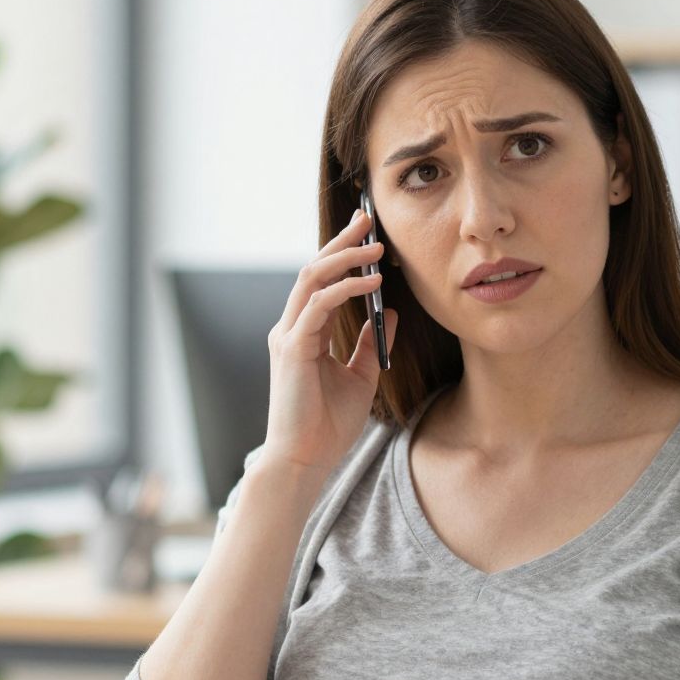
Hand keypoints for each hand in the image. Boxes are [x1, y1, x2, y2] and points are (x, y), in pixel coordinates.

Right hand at [262, 206, 398, 474]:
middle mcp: (292, 328)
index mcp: (305, 332)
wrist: (306, 460)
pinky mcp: (293, 349)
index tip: (367, 231)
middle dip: (342, 242)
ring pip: (312, 279)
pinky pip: (319, 306)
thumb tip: (391, 311)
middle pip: (314, 269)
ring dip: (345, 258)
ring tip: (376, 248)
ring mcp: (288, 336)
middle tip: (368, 219)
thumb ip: (372, 343)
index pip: (323, 280)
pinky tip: (371, 283)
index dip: (343, 252)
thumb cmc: (328, 425)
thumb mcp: (362, 376)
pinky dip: (345, 289)